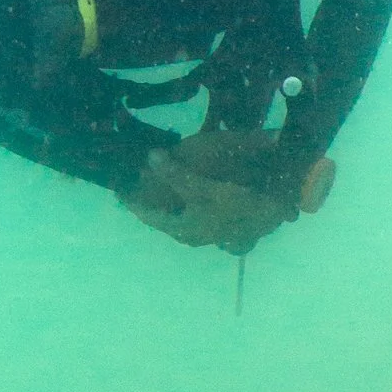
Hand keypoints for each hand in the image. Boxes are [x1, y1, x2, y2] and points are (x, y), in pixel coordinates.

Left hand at [125, 132, 294, 253]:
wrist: (274, 217)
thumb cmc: (237, 205)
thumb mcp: (202, 188)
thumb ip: (174, 174)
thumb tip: (150, 157)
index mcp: (181, 229)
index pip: (146, 214)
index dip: (131, 200)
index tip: (117, 187)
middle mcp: (190, 234)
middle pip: (162, 216)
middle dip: (151, 200)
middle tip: (139, 181)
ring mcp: (205, 233)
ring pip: (178, 216)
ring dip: (170, 202)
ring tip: (161, 184)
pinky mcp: (219, 227)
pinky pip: (194, 215)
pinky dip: (188, 204)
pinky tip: (191, 194)